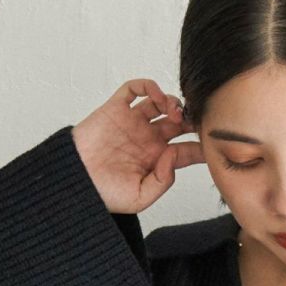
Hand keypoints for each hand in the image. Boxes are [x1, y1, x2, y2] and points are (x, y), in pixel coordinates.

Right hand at [71, 79, 203, 214]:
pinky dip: (148, 86)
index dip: (200, 146)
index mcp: (156, 161)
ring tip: (174, 112)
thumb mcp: (140, 199)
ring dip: (172, 102)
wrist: (74, 182)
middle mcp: (147, 139)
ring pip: (159, 103)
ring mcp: (132, 123)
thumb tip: (173, 155)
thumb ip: (163, 181)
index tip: (211, 144)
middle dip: (190, 120)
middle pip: (177, 123)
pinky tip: (156, 97)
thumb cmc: (104, 194)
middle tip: (196, 121)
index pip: (186, 150)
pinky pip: (134, 89)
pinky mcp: (116, 109)